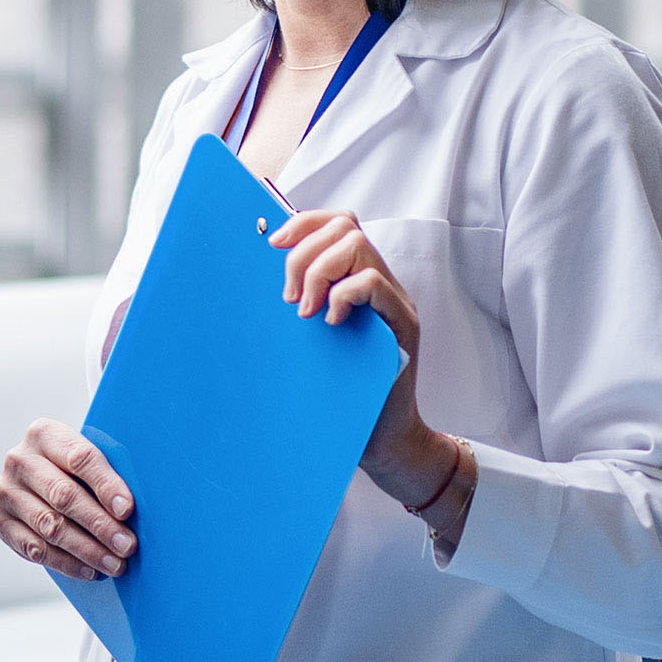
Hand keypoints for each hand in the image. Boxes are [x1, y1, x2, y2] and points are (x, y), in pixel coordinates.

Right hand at [0, 418, 138, 579]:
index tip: (127, 510)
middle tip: (127, 545)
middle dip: (99, 524)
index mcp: (44, 434)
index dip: (105, 485)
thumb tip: (129, 511)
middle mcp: (19, 460)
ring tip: (115, 564)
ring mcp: (5, 491)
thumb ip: (106, 476)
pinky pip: (35, 548)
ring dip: (87, 549)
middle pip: (63, 495)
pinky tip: (90, 570)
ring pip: (49, 525)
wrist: (40, 481)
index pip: (79, 458)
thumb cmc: (76, 471)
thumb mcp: (89, 460)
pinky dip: (66, 563)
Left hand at [270, 211, 453, 504]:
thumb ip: (303, 307)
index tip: (271, 243)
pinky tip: (330, 323)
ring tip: (306, 312)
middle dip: (305, 252)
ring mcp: (395, 303)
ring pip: (358, 246)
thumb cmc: (343, 393)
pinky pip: (373, 284)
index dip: (303, 223)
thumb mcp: (314, 341)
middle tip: (289, 297)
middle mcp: (382, 284)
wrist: (383, 439)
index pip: (337, 223)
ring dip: (320, 272)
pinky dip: (344, 296)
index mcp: (358, 281)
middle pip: (345, 225)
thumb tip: (258, 285)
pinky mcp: (404, 326)